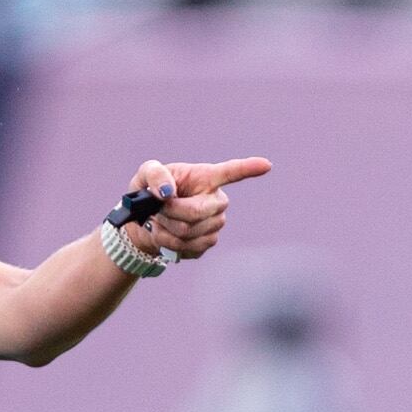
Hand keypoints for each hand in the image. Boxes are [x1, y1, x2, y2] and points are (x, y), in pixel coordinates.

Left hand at [130, 156, 273, 260]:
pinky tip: (166, 234)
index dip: (249, 168)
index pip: (231, 172)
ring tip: (160, 221)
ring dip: (165, 228)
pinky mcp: (208, 242)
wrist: (146, 223)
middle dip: (169, 212)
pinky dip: (167, 242)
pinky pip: (187, 247)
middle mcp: (217, 200)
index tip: (266, 165)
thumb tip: (166, 191)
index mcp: (206, 177)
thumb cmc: (149, 192)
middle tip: (157, 209)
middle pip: (195, 212)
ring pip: (188, 232)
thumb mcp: (145, 175)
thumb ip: (154, 175)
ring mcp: (215, 223)